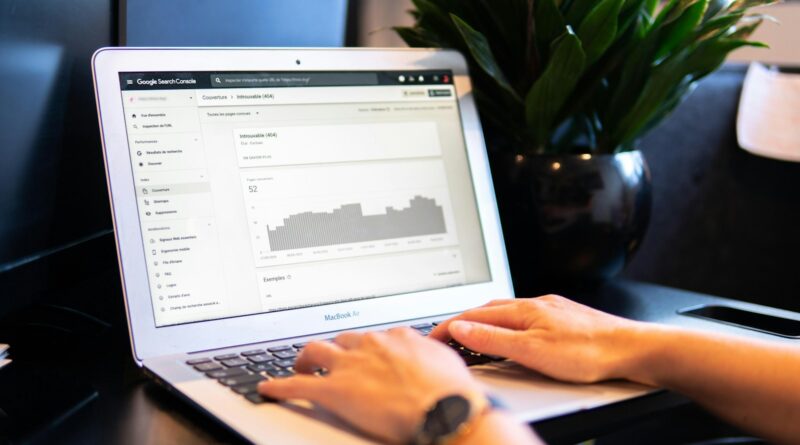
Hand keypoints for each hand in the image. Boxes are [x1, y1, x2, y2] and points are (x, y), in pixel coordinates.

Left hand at [258, 327, 484, 443]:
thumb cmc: (453, 392)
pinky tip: (270, 388)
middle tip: (331, 358)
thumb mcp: (447, 363)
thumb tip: (434, 360)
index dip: (367, 346)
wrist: (446, 409)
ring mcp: (351, 365)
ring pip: (316, 350)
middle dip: (335, 348)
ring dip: (305, 358)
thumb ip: (431, 356)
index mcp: (397, 338)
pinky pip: (298, 384)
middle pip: (342, 339)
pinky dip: (280, 386)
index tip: (365, 353)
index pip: (375, 336)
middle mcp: (371, 345)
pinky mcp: (335, 390)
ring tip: (300, 364)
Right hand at [429, 295, 649, 382]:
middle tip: (445, 337)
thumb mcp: (532, 351)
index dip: (448, 326)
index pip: (473, 316)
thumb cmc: (588, 352)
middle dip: (462, 322)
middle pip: (486, 310)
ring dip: (483, 323)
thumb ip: (493, 340)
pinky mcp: (562, 318)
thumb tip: (461, 329)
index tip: (431, 336)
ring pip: (505, 312)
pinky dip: (505, 326)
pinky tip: (511, 335)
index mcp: (522, 311)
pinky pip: (522, 317)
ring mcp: (549, 309)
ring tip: (471, 336)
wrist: (631, 349)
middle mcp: (534, 304)